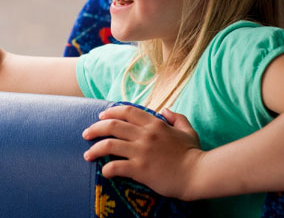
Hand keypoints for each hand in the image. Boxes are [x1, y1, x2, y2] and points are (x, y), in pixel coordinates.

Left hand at [82, 105, 203, 200]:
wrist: (197, 174)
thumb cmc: (194, 154)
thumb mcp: (188, 130)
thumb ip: (176, 117)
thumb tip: (165, 110)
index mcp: (155, 124)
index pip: (127, 111)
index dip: (111, 111)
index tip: (100, 116)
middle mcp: (145, 135)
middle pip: (112, 125)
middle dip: (95, 128)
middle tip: (86, 134)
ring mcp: (141, 151)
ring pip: (109, 145)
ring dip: (94, 149)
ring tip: (87, 155)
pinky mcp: (140, 169)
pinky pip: (116, 167)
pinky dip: (106, 169)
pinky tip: (104, 171)